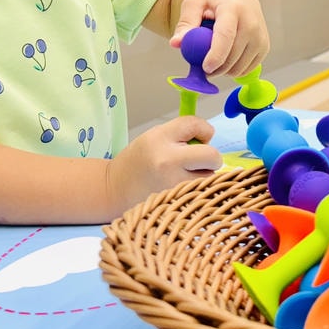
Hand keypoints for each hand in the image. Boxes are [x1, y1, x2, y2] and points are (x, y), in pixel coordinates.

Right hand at [106, 116, 221, 209]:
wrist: (116, 190)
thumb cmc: (140, 160)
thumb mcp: (155, 136)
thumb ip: (183, 132)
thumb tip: (211, 137)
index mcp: (159, 139)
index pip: (195, 125)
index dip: (203, 130)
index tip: (197, 139)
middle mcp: (167, 161)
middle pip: (212, 155)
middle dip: (211, 157)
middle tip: (197, 161)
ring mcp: (173, 185)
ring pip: (210, 177)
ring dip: (204, 175)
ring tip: (183, 176)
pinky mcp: (177, 203)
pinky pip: (202, 193)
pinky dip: (198, 190)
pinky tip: (182, 188)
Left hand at [169, 0, 269, 76]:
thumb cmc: (212, 1)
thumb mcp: (194, 4)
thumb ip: (184, 24)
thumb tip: (176, 43)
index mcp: (232, 8)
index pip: (226, 35)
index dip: (216, 55)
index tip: (205, 68)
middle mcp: (251, 21)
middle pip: (233, 55)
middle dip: (216, 68)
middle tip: (203, 68)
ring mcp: (260, 35)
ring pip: (240, 66)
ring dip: (224, 70)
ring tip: (215, 58)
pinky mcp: (265, 46)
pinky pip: (247, 69)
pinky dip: (234, 70)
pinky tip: (227, 58)